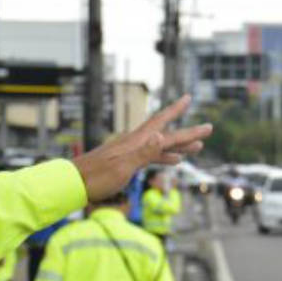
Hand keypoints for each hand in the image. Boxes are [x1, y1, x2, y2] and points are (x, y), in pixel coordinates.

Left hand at [72, 95, 210, 202]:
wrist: (74, 183)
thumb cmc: (96, 177)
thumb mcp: (121, 167)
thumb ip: (143, 153)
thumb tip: (162, 136)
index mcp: (135, 142)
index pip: (162, 125)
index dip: (176, 111)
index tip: (189, 97)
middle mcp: (134, 143)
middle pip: (166, 134)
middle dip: (187, 132)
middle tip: (207, 128)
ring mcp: (130, 151)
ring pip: (160, 146)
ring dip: (179, 146)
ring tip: (196, 148)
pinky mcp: (125, 161)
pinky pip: (151, 156)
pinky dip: (164, 156)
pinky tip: (173, 160)